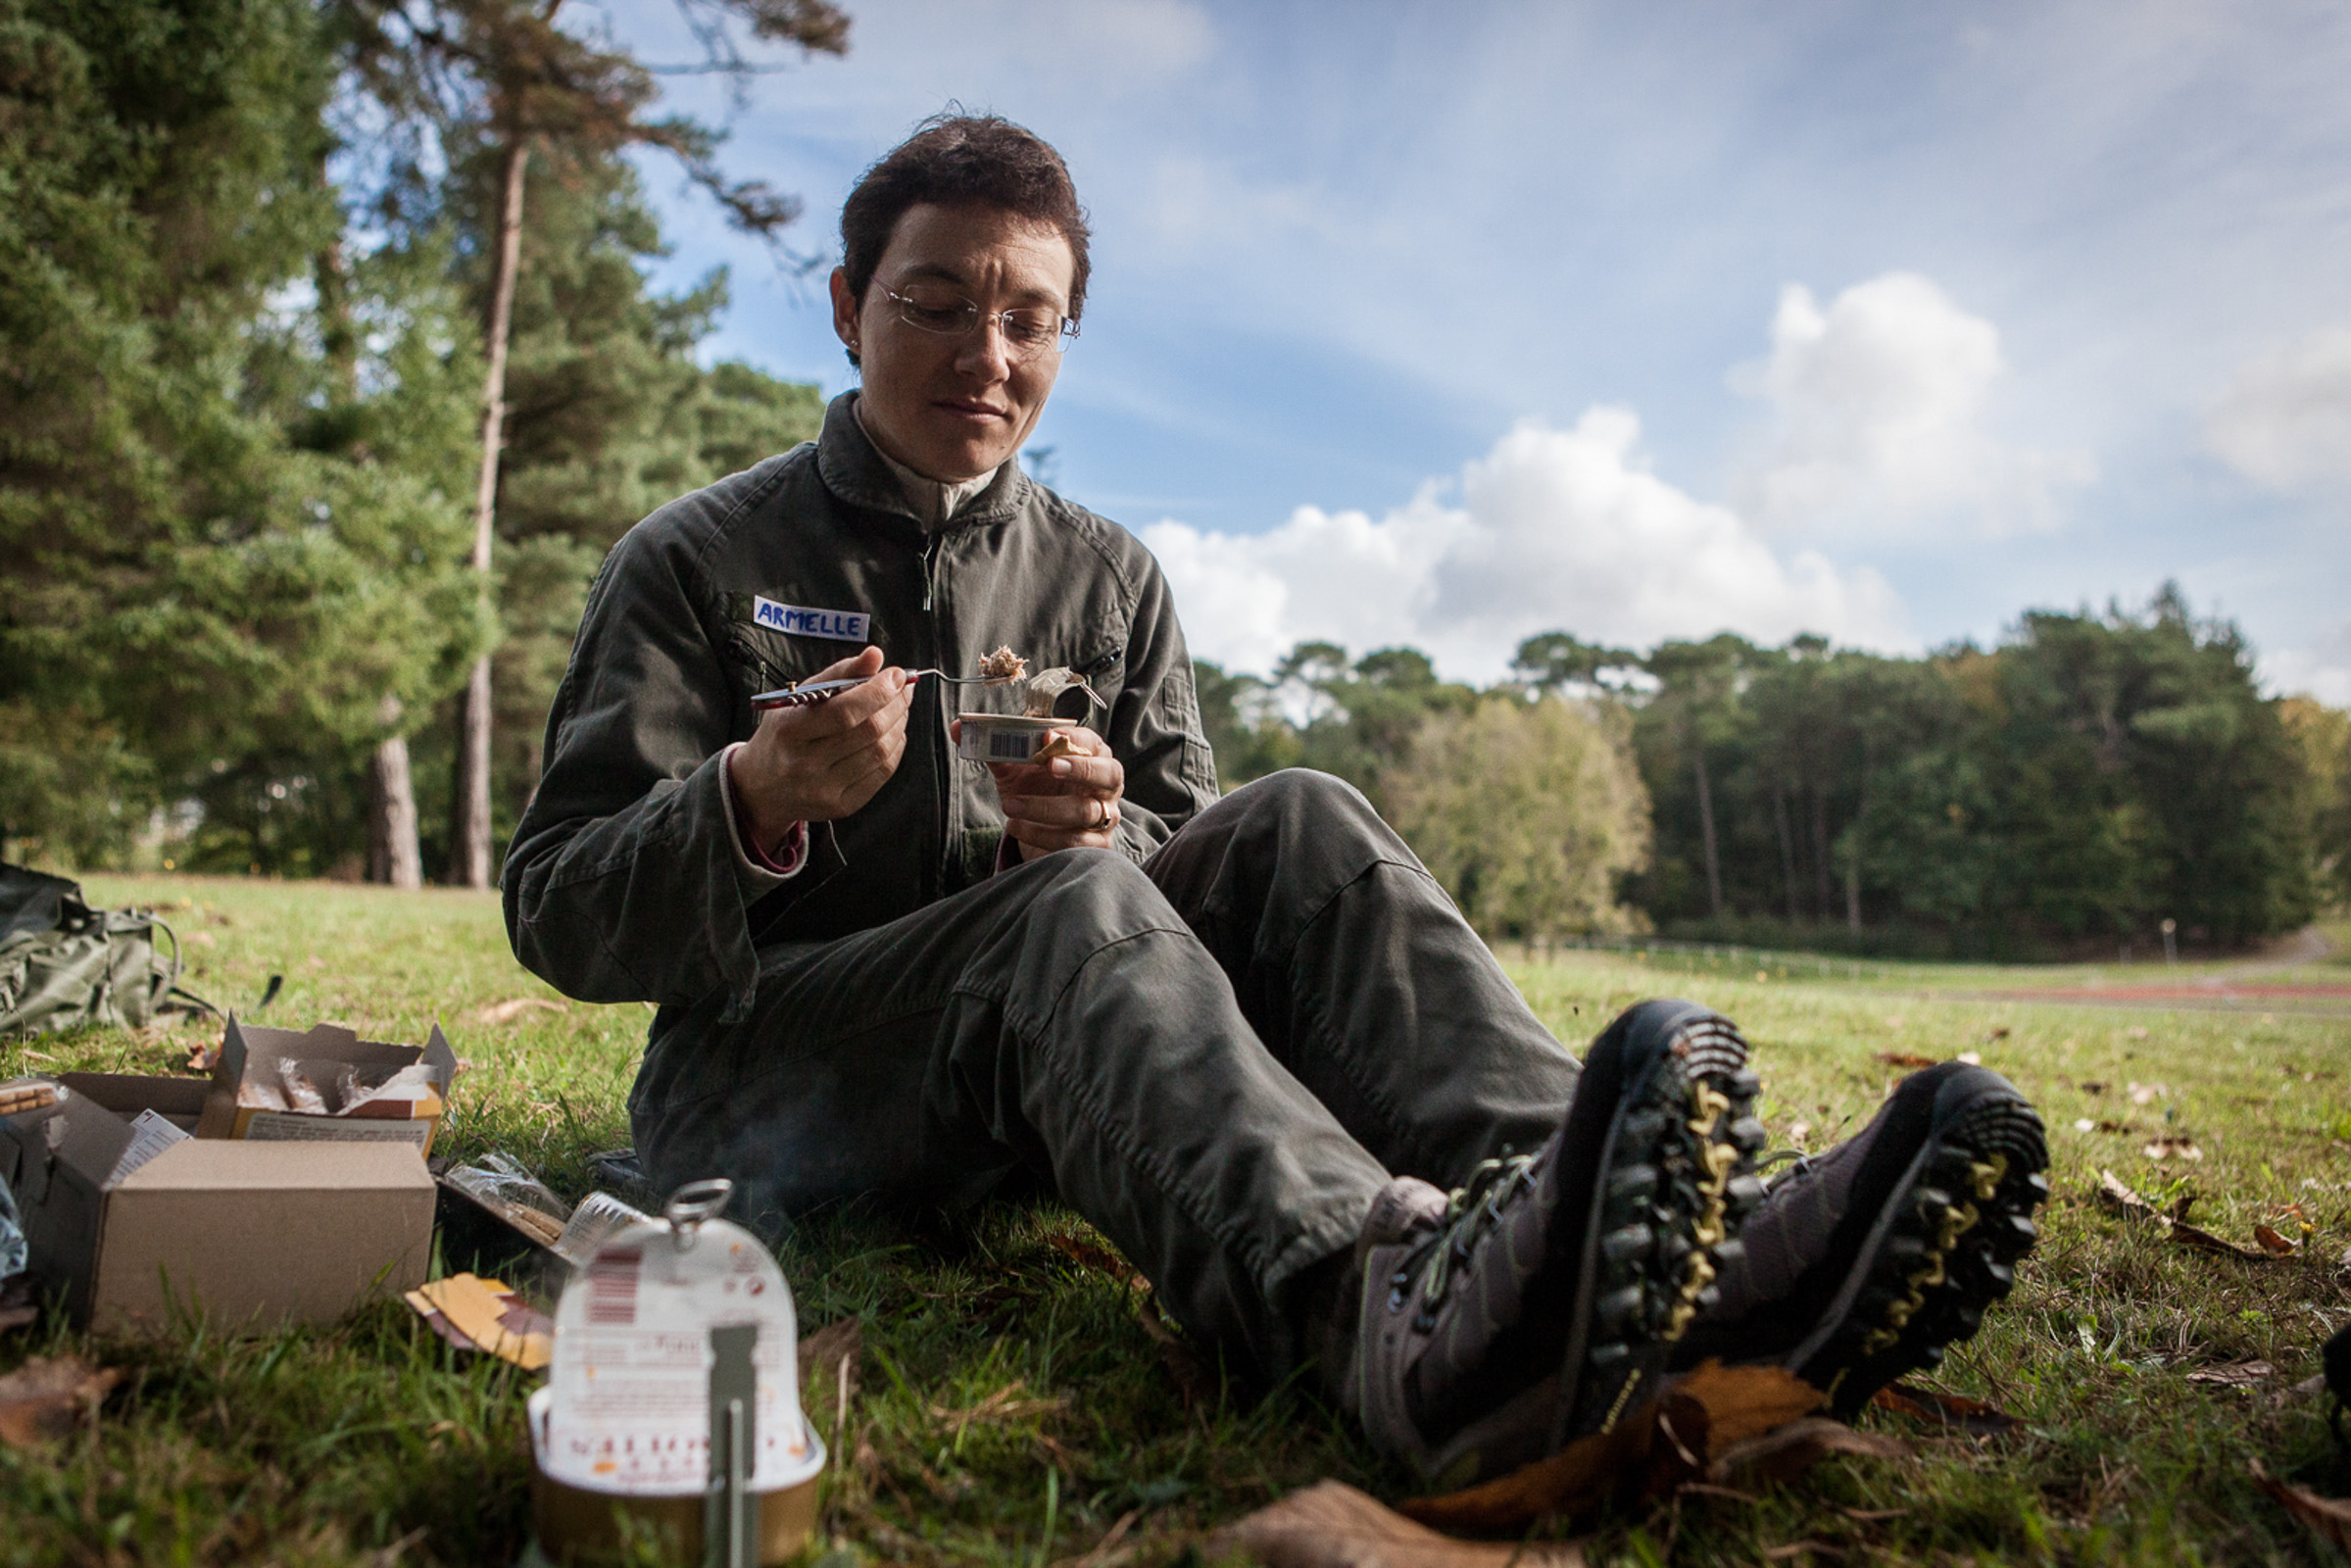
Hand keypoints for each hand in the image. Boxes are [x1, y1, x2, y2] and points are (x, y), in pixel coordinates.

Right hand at [728, 646, 911, 849]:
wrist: (761, 787)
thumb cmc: (784, 734)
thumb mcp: (799, 698)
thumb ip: (839, 674)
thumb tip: (876, 656)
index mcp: (790, 731)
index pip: (844, 711)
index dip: (878, 691)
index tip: (896, 674)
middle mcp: (804, 764)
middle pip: (868, 731)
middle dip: (895, 704)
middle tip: (904, 688)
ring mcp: (823, 789)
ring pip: (880, 752)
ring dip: (899, 724)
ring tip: (899, 708)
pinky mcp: (840, 806)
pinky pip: (882, 774)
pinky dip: (896, 748)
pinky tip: (894, 734)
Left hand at [967, 723, 1124, 860]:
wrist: (1037, 831)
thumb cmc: (1033, 789)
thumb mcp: (1013, 767)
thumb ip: (992, 746)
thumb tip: (959, 727)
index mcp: (1092, 756)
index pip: (1093, 742)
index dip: (1073, 738)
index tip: (1047, 735)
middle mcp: (1106, 786)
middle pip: (1109, 773)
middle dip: (1080, 768)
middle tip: (1049, 766)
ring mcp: (1105, 817)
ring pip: (1084, 811)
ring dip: (1043, 807)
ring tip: (1009, 805)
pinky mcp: (1096, 846)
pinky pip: (1074, 842)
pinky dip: (1041, 835)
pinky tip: (1017, 827)